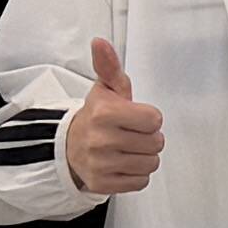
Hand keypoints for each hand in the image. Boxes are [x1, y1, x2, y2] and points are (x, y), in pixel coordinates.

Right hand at [63, 36, 165, 198]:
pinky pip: (140, 182)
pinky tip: (122, 163)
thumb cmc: (97, 115)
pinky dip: (136, 174)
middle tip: (130, 133)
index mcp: (104, 113)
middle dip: (148, 138)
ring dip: (144, 156)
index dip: (148, 118)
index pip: (155, 120)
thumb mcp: (105, 88)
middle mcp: (101, 140)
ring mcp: (101, 164)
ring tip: (127, 148)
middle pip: (156, 143)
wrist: (70, 145)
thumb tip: (99, 42)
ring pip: (151, 164)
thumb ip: (109, 65)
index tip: (133, 116)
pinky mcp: (102, 184)